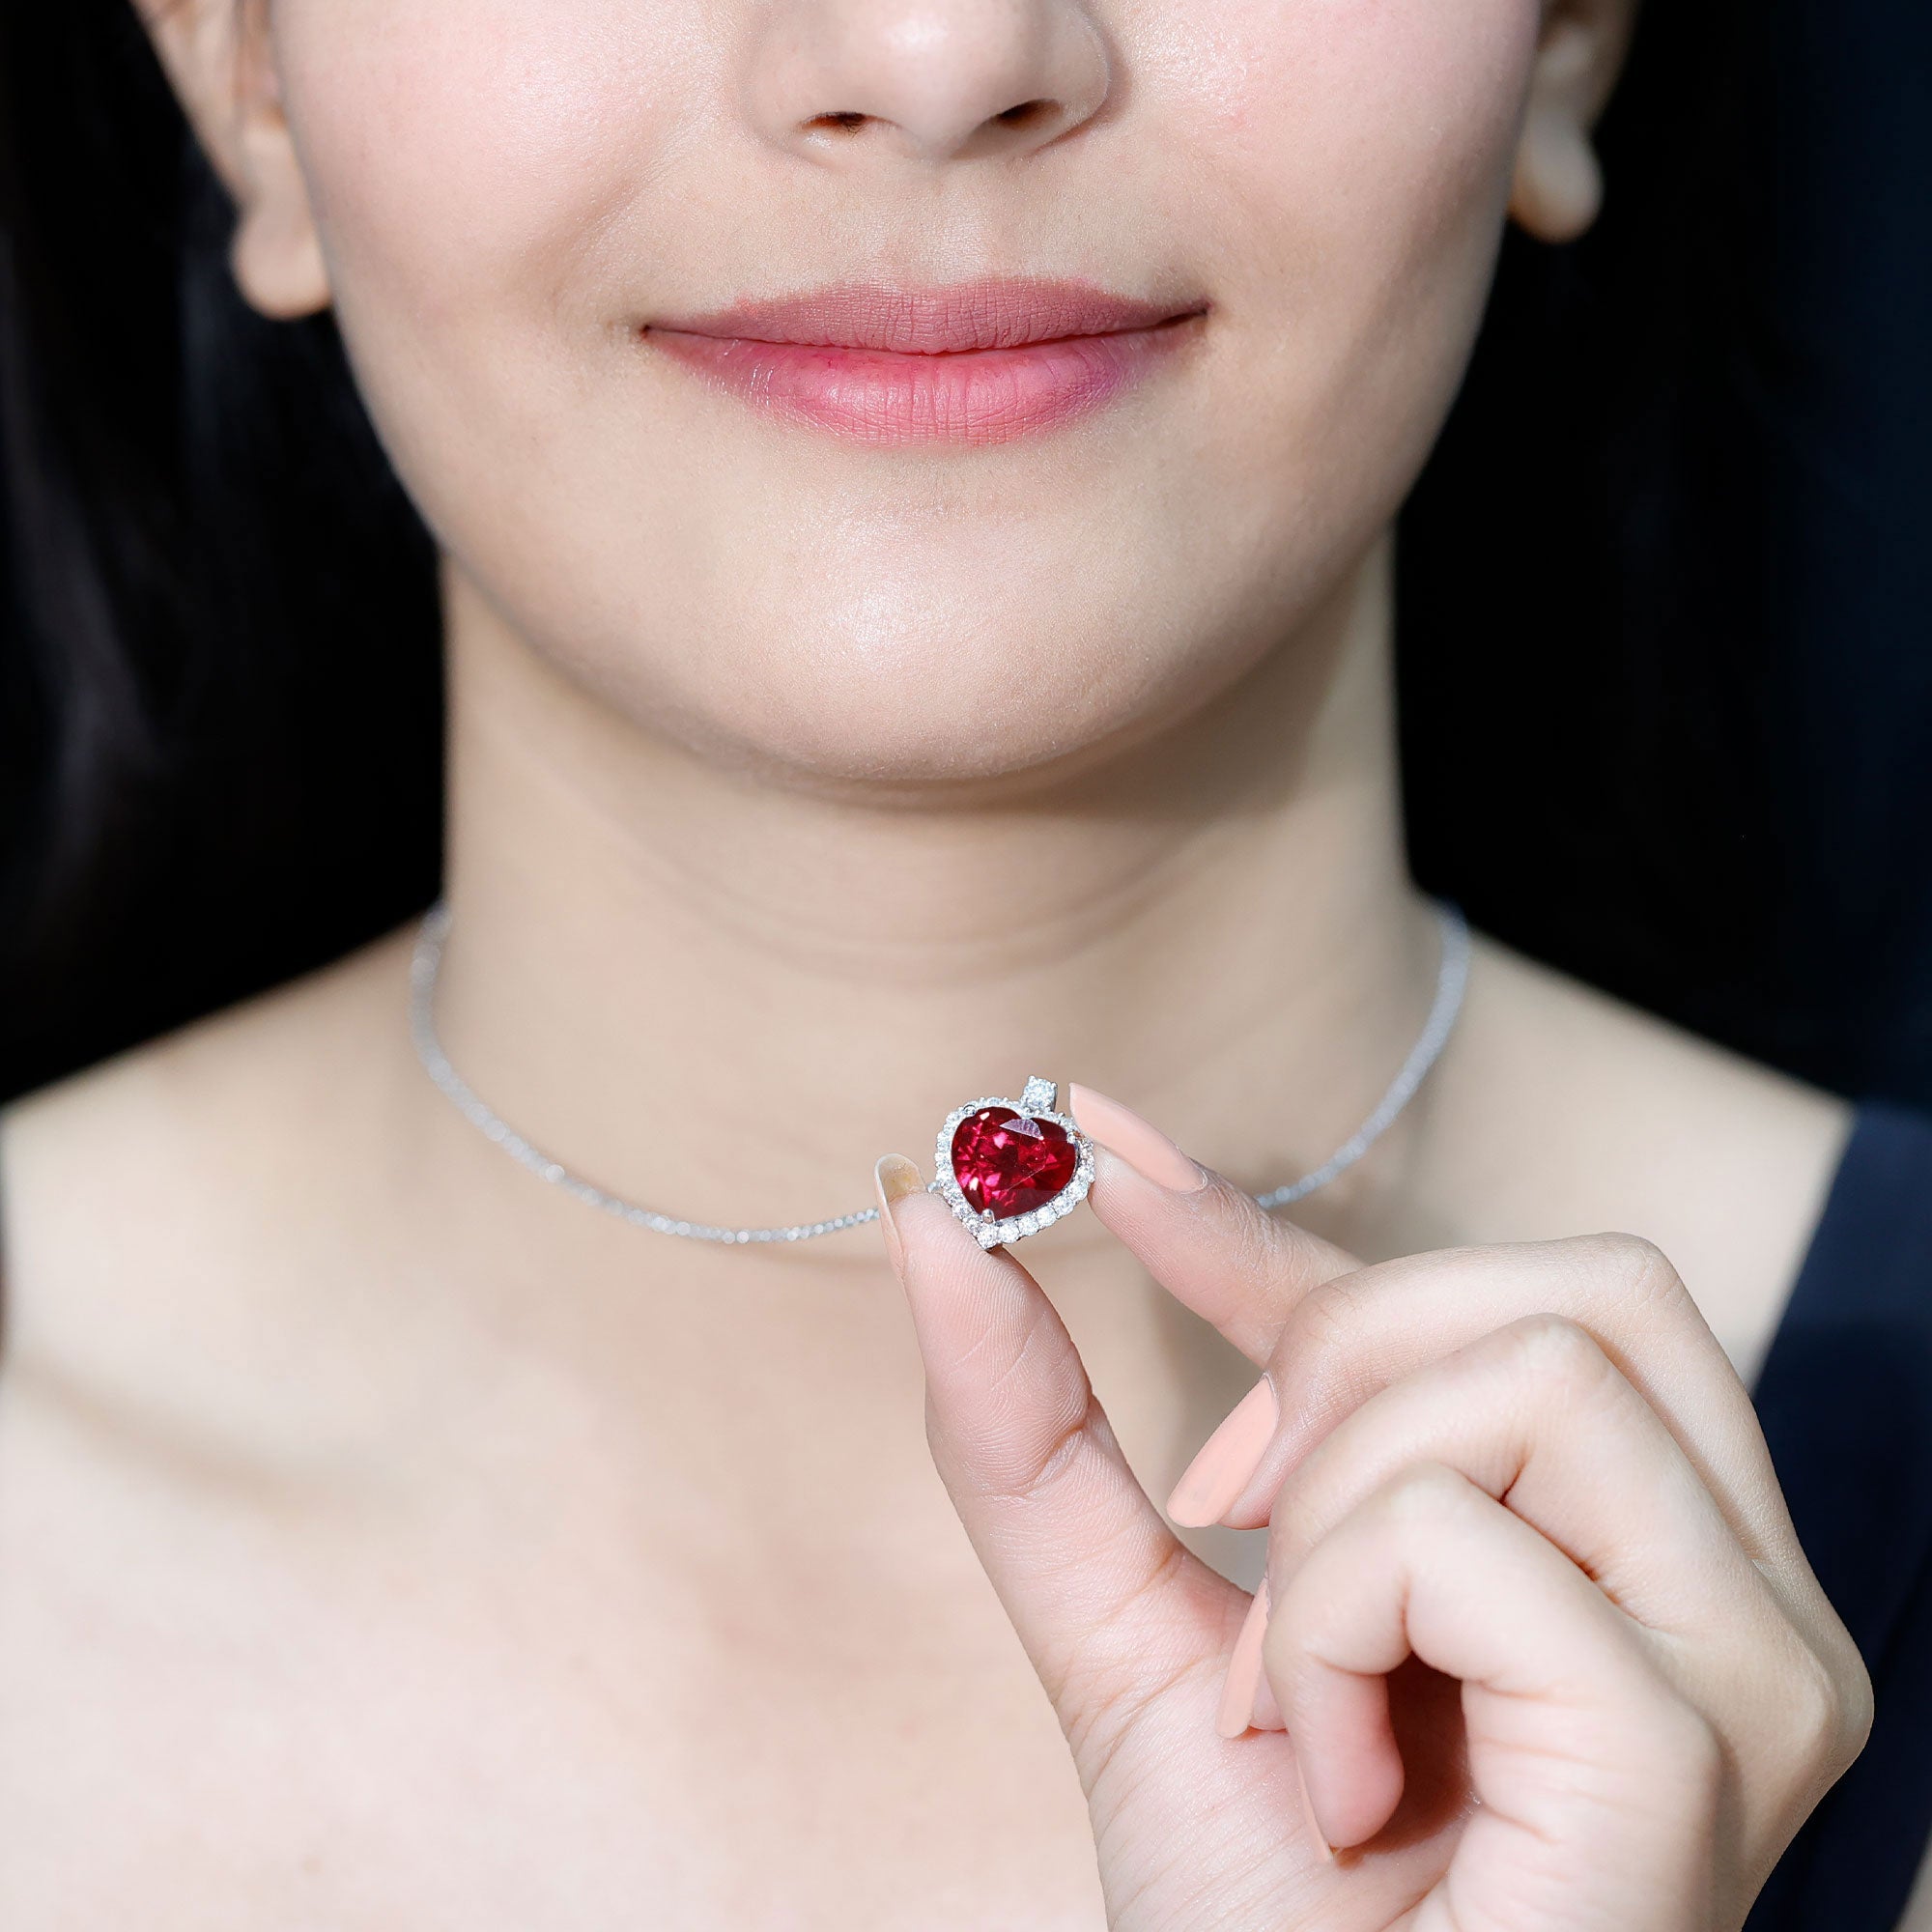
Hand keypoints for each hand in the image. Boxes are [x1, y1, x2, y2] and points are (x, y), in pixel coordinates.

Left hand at [872, 1085, 1870, 1931]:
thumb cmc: (1264, 1917)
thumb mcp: (1131, 1636)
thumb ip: (1039, 1432)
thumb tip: (930, 1217)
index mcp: (1638, 1547)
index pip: (1493, 1294)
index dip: (1284, 1209)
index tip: (1093, 1139)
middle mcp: (1737, 1585)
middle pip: (1560, 1292)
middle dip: (1337, 1374)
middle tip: (1240, 1535)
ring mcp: (1750, 1662)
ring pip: (1521, 1378)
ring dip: (1330, 1526)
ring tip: (1300, 1695)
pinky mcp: (1696, 1738)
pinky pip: (1458, 1538)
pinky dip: (1329, 1630)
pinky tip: (1339, 1777)